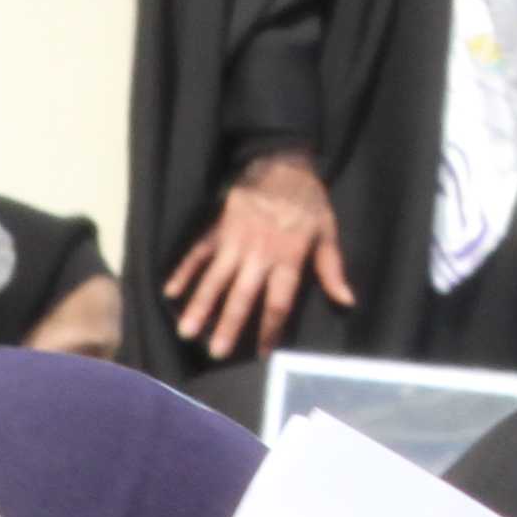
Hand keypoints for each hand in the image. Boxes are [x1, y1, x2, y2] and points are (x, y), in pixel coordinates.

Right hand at [165, 149, 352, 358]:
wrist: (281, 162)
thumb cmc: (308, 201)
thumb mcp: (327, 232)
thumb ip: (332, 269)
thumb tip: (347, 302)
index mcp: (287, 258)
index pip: (278, 302)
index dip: (270, 329)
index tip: (262, 354)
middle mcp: (259, 254)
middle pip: (242, 295)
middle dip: (228, 325)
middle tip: (215, 352)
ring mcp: (235, 241)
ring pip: (215, 278)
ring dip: (200, 304)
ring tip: (186, 330)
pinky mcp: (219, 229)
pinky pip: (198, 252)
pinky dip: (183, 271)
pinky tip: (169, 291)